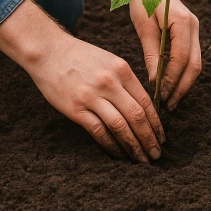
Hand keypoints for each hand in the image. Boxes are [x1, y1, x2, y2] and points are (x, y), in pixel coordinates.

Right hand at [0, 0, 164, 162]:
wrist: (48, 51)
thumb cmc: (80, 57)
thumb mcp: (109, 61)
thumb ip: (125, 82)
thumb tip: (144, 108)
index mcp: (122, 70)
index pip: (146, 102)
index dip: (156, 123)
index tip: (161, 138)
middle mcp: (109, 83)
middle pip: (137, 116)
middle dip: (150, 139)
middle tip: (156, 155)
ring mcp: (92, 96)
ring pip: (121, 126)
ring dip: (134, 146)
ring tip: (142, 160)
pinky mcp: (75, 108)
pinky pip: (99, 131)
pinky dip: (112, 146)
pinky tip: (119, 155)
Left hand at [130, 0, 199, 110]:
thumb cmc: (143, 0)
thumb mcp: (143, 27)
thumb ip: (152, 54)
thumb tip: (155, 82)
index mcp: (182, 22)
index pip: (181, 58)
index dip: (172, 79)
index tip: (160, 96)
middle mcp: (194, 26)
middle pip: (194, 64)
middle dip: (182, 87)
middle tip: (168, 105)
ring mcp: (195, 29)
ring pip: (195, 63)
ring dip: (184, 83)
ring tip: (169, 100)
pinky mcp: (190, 32)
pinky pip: (191, 57)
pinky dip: (183, 73)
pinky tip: (171, 85)